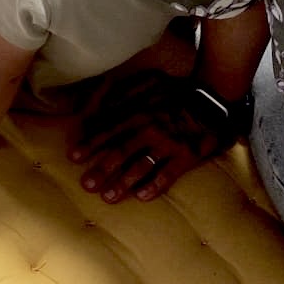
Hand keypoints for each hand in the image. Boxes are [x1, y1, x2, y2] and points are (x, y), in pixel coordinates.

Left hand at [68, 72, 222, 201]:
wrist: (209, 102)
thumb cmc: (174, 95)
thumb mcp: (147, 86)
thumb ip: (124, 94)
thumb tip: (99, 102)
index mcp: (138, 113)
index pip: (109, 131)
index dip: (90, 145)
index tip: (74, 157)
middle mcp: (149, 129)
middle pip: (120, 153)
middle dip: (101, 170)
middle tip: (86, 185)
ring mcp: (167, 144)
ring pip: (140, 167)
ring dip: (122, 183)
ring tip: (108, 197)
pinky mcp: (185, 156)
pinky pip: (168, 174)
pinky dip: (154, 186)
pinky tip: (142, 197)